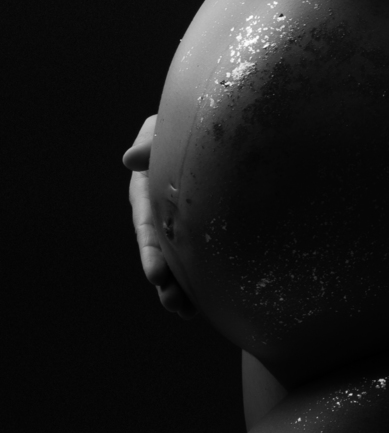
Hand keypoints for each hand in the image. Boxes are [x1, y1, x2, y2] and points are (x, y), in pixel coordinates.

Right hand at [123, 116, 192, 316]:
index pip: (148, 226)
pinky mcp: (207, 222)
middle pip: (162, 250)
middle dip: (166, 278)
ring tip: (186, 311)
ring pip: (181, 258)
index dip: (150, 251)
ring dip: (181, 286)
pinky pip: (204, 250)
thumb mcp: (161, 126)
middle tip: (173, 301)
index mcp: (149, 191)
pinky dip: (203, 275)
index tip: (155, 274)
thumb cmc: (182, 120)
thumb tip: (130, 159)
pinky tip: (209, 300)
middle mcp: (163, 211)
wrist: (214, 121)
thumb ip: (149, 142)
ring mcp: (184, 219)